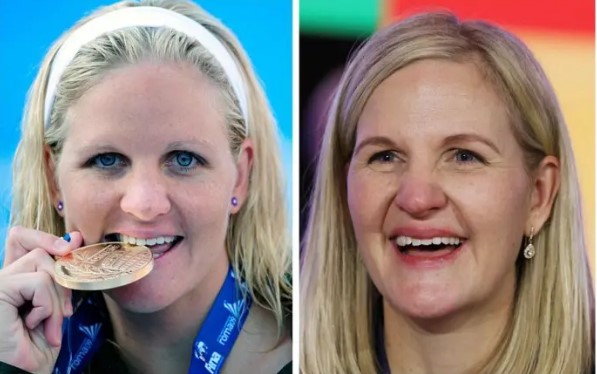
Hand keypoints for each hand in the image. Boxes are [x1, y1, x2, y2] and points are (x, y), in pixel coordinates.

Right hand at [0, 227, 82, 372]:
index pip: (22, 239)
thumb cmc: (36, 348)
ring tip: (49, 325)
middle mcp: (0, 279)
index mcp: (11, 280)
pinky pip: (39, 282)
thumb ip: (58, 274)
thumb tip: (75, 237)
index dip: (47, 238)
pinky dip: (47, 305)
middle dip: (61, 279)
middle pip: (39, 250)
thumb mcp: (53, 305)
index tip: (72, 246)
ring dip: (55, 297)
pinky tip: (35, 326)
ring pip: (41, 263)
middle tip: (63, 312)